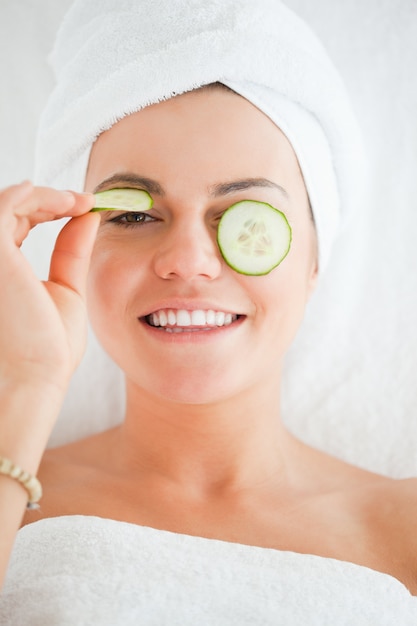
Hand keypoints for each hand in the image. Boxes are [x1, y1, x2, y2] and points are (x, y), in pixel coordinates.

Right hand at [0, 181, 99, 391]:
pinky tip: (65, 200)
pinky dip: (35, 195)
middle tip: (85, 200)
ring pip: (9, 201)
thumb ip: (72, 250)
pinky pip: (8, 204)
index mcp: (3, 267)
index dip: (48, 207)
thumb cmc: (48, 346)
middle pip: (11, 208)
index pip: (17, 222)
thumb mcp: (67, 288)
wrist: (38, 375)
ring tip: (79, 201)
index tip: (84, 206)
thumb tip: (87, 218)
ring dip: (46, 195)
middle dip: (49, 198)